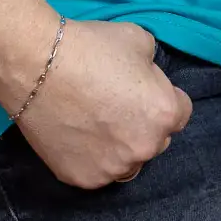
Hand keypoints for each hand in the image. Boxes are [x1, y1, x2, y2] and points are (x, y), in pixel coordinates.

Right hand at [13, 19, 192, 188]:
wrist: (38, 65)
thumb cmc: (91, 47)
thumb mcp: (139, 41)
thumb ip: (152, 67)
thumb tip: (147, 78)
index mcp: (164, 114)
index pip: (182, 111)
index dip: (163, 95)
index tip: (144, 88)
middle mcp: (145, 148)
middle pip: (155, 138)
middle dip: (143, 123)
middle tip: (115, 101)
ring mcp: (113, 168)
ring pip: (127, 160)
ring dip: (120, 146)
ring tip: (95, 120)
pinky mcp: (82, 179)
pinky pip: (96, 170)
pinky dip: (90, 156)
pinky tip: (75, 132)